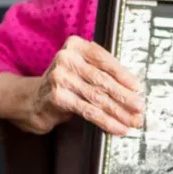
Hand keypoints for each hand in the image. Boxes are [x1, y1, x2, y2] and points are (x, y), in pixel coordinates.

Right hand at [21, 36, 144, 135]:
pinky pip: (88, 111)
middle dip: (125, 96)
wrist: (32, 100)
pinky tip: (117, 127)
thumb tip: (133, 89)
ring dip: (119, 111)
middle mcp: (66, 58)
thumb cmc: (64, 83)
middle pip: (102, 80)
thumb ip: (101, 72)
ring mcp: (59, 77)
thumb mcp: (81, 70)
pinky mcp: (57, 96)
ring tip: (132, 121)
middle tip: (140, 107)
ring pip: (97, 97)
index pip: (104, 59)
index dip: (123, 74)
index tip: (138, 87)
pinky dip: (106, 121)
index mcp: (75, 45)